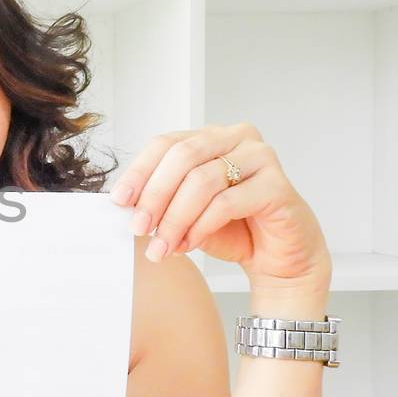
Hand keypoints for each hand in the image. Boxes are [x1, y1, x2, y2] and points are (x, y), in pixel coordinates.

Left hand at [108, 122, 330, 293]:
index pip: (166, 143)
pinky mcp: (278, 185)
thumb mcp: (185, 212)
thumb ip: (160, 201)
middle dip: (155, 195)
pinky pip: (227, 202)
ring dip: (175, 218)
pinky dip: (201, 226)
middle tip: (138, 228)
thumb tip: (123, 204)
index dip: (139, 171)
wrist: (278, 259)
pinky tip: (188, 244)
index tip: (119, 201)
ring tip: (161, 246)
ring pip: (203, 180)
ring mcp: (261, 158)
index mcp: (211, 137)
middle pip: (183, 156)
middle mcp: (238, 138)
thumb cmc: (232, 230)